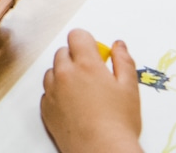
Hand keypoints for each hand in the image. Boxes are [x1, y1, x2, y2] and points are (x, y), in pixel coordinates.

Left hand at [40, 30, 142, 152]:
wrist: (102, 152)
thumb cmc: (119, 123)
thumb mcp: (130, 89)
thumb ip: (123, 61)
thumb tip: (118, 45)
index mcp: (85, 65)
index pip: (76, 36)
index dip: (86, 42)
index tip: (95, 54)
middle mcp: (64, 74)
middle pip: (63, 52)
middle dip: (76, 59)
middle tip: (93, 77)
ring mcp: (52, 91)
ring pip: (53, 71)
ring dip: (64, 75)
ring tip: (83, 93)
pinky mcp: (45, 108)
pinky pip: (47, 91)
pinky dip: (57, 93)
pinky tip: (73, 106)